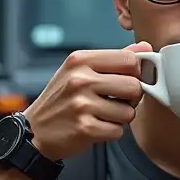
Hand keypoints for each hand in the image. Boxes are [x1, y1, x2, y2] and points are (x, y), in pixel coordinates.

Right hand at [26, 42, 152, 160]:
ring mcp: (82, 104)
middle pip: (134, 86)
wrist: (34, 131)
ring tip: (102, 114)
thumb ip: (114, 58)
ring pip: (129, 112)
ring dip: (120, 117)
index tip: (127, 80)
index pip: (129, 59)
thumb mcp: (80, 71)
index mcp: (80, 60)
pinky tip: (96, 127)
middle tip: (116, 101)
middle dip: (130, 98)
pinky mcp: (85, 128)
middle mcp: (80, 79)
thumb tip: (145, 47)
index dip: (135, 73)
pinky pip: (118, 131)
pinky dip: (111, 132)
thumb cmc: (61, 99)